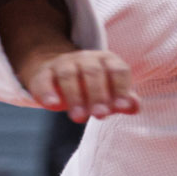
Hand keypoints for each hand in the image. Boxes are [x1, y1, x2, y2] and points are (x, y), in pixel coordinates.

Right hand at [22, 49, 139, 122]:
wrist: (57, 74)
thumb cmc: (93, 87)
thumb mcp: (111, 93)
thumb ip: (124, 101)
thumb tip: (134, 106)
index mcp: (108, 61)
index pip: (118, 70)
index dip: (120, 89)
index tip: (121, 108)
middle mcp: (86, 58)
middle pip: (93, 72)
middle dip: (97, 95)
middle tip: (100, 115)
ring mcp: (63, 63)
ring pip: (68, 75)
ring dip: (74, 97)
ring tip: (79, 117)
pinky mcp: (43, 73)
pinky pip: (43, 80)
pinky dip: (47, 92)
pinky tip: (52, 105)